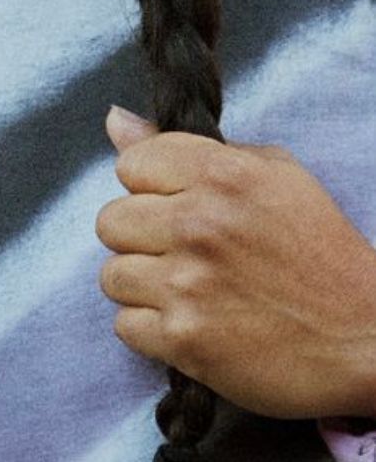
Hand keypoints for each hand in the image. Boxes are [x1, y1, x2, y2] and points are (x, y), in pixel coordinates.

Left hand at [96, 106, 375, 419]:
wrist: (366, 338)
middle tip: (182, 254)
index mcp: (222, 175)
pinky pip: (125, 326)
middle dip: (141, 238)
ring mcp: (187, 284)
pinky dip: (153, 330)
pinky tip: (192, 324)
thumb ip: (188, 147)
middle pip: (110, 221)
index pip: (130, 164)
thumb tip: (115, 122)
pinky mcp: (183, 339)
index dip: (151, 188)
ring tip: (188, 292)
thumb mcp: (273, 177)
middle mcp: (198, 224)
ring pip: (112, 276)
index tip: (178, 206)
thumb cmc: (321, 253)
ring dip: (144, 287)